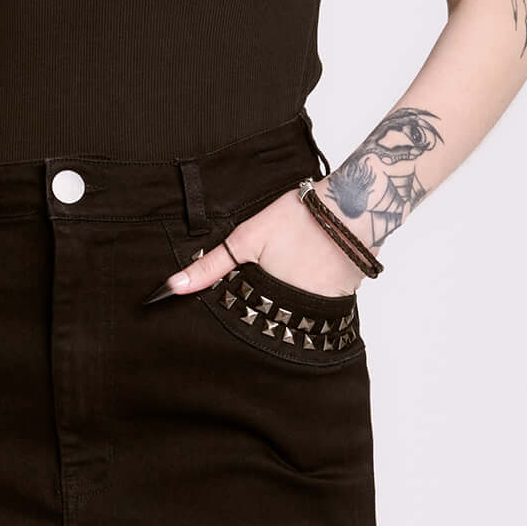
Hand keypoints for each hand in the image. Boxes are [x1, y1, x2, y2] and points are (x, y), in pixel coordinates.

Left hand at [156, 185, 367, 302]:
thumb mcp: (247, 239)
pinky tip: (314, 266)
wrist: (354, 206)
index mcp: (272, 304)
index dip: (242, 307)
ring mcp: (325, 308)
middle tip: (274, 273)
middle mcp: (299, 313)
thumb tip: (172, 289)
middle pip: (274, 317)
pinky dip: (316, 287)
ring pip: (300, 310)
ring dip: (293, 296)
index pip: (247, 319)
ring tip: (295, 267)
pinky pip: (323, 300)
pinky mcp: (345, 297)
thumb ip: (211, 266)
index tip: (242, 296)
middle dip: (267, 303)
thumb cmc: (300, 218)